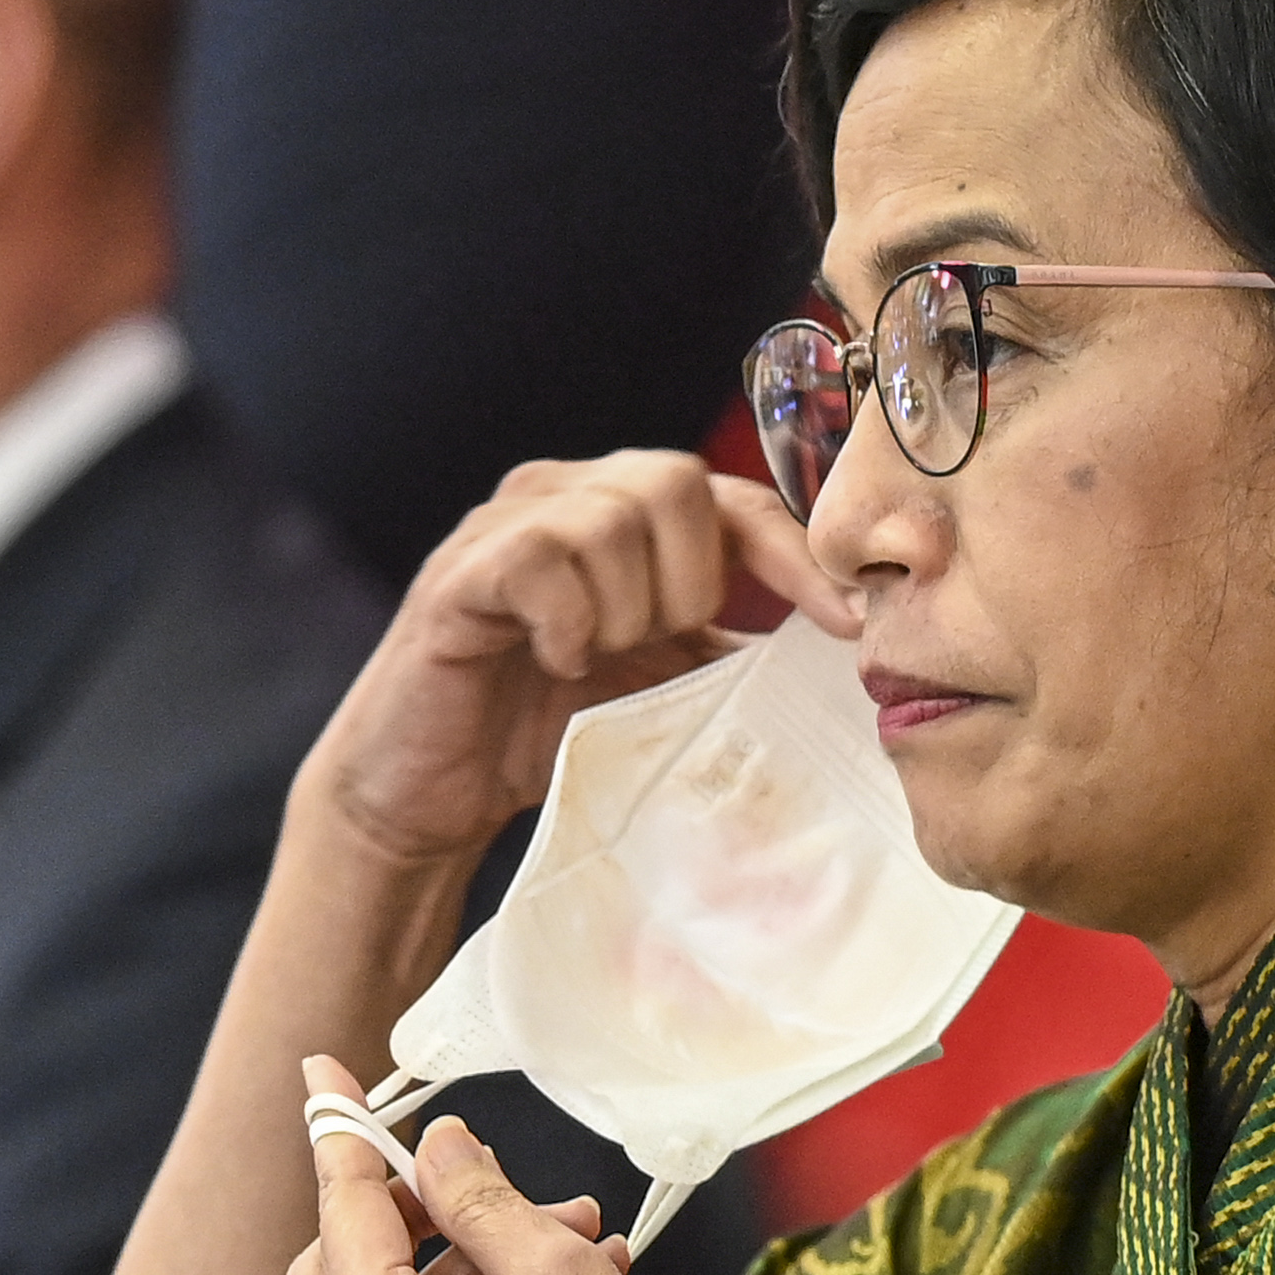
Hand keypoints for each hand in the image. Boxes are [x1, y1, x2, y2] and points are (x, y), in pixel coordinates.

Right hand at [302, 454, 835, 872]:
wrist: (429, 793)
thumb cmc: (542, 727)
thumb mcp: (658, 682)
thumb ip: (724, 650)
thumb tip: (837, 657)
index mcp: (620, 511)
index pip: (731, 498)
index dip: (793, 556)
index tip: (845, 624)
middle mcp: (562, 494)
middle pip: (675, 482)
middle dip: (689, 582)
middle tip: (657, 648)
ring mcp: (503, 525)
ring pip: (611, 519)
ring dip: (625, 609)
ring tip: (596, 661)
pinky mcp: (459, 573)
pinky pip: (542, 561)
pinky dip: (567, 623)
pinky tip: (554, 663)